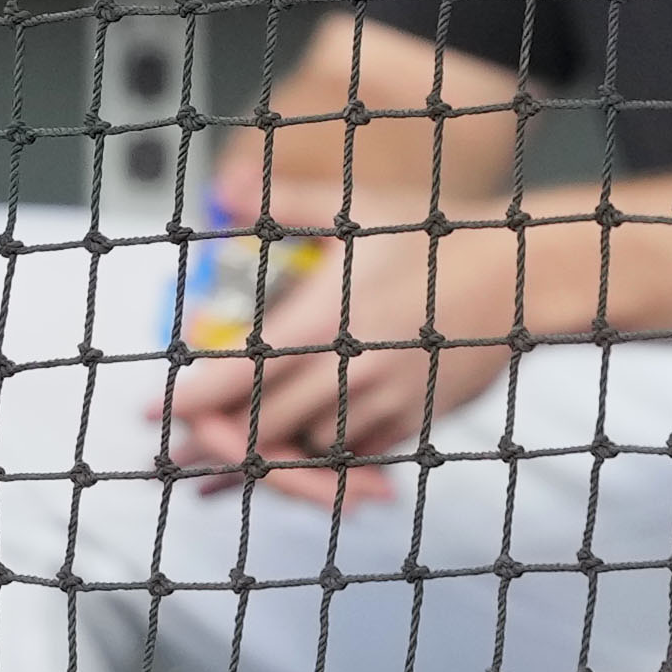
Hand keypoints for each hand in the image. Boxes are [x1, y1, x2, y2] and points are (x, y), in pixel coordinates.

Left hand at [162, 212, 531, 504]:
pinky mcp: (413, 423)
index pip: (239, 372)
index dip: (190, 400)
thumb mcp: (361, 207)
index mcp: (326, 317)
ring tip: (214, 481)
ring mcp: (383, 401)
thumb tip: (228, 189)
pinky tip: (290, 474)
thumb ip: (288, 203)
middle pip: (261, 426)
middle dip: (213, 444)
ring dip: (263, 461)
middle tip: (173, 458)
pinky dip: (317, 468)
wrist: (519, 274)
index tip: (152, 414)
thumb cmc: (435, 235)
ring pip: (304, 452)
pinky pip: (352, 460)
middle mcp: (350, 367)